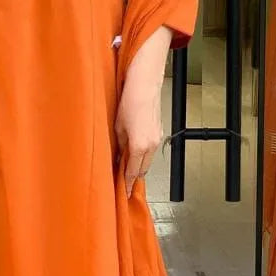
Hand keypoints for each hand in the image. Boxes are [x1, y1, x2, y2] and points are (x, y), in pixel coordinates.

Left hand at [114, 26, 171, 198]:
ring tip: (124, 167)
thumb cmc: (129, 101)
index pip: (132, 172)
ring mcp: (157, 139)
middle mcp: (151, 145)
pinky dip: (142, 156)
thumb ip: (119, 146)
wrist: (145, 84)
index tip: (121, 192)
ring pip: (147, 161)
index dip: (125, 183)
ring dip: (137, 165)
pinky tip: (133, 153)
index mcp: (139, 146)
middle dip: (131, 176)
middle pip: (141, 170)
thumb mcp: (117, 127)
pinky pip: (150, 151)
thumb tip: (117, 159)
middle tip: (120, 181)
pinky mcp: (159, 132)